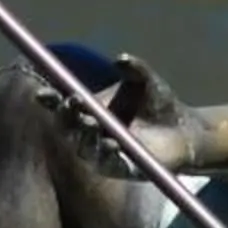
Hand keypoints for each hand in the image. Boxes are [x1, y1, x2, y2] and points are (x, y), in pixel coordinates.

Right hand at [34, 50, 203, 179]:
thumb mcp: (148, 81)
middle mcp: (91, 131)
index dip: (50, 100)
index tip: (42, 93)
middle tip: (72, 103)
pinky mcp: (119, 168)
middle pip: (67, 127)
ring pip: (84, 146)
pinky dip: (107, 153)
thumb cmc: (161, 103)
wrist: (185, 131)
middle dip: (66, 116)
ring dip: (85, 135)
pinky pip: (107, 163)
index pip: (63, 105)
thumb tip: (121, 59)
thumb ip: (135, 68)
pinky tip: (112, 143)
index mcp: (91, 109)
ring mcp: (102, 151)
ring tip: (93, 123)